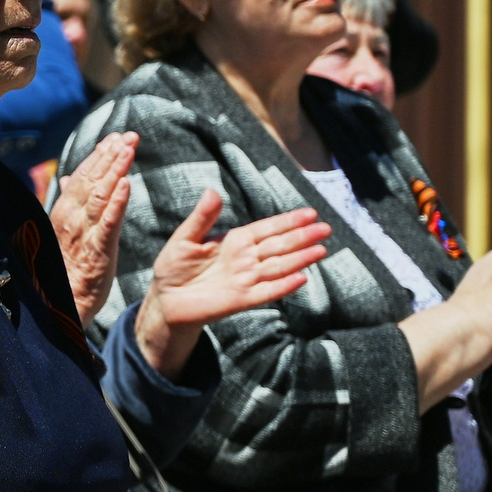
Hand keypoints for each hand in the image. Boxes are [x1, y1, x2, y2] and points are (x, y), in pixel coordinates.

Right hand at [49, 133, 135, 324]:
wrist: (62, 307)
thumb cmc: (64, 270)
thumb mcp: (66, 233)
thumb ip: (70, 203)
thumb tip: (68, 177)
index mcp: (63, 213)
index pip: (82, 177)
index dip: (98, 156)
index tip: (115, 137)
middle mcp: (71, 219)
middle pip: (92, 180)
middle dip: (110, 156)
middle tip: (129, 135)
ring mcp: (83, 235)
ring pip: (100, 196)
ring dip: (115, 170)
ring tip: (128, 150)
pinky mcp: (97, 252)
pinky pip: (107, 224)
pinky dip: (116, 203)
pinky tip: (126, 185)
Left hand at [131, 187, 328, 375]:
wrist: (165, 299)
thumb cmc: (174, 266)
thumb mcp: (185, 237)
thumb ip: (202, 218)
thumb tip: (213, 191)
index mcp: (235, 240)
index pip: (268, 228)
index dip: (289, 221)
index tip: (310, 213)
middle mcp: (246, 259)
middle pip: (279, 246)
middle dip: (302, 237)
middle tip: (325, 228)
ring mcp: (246, 279)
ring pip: (278, 266)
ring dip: (299, 259)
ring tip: (321, 250)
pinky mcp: (241, 300)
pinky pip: (266, 291)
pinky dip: (283, 286)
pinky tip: (301, 277)